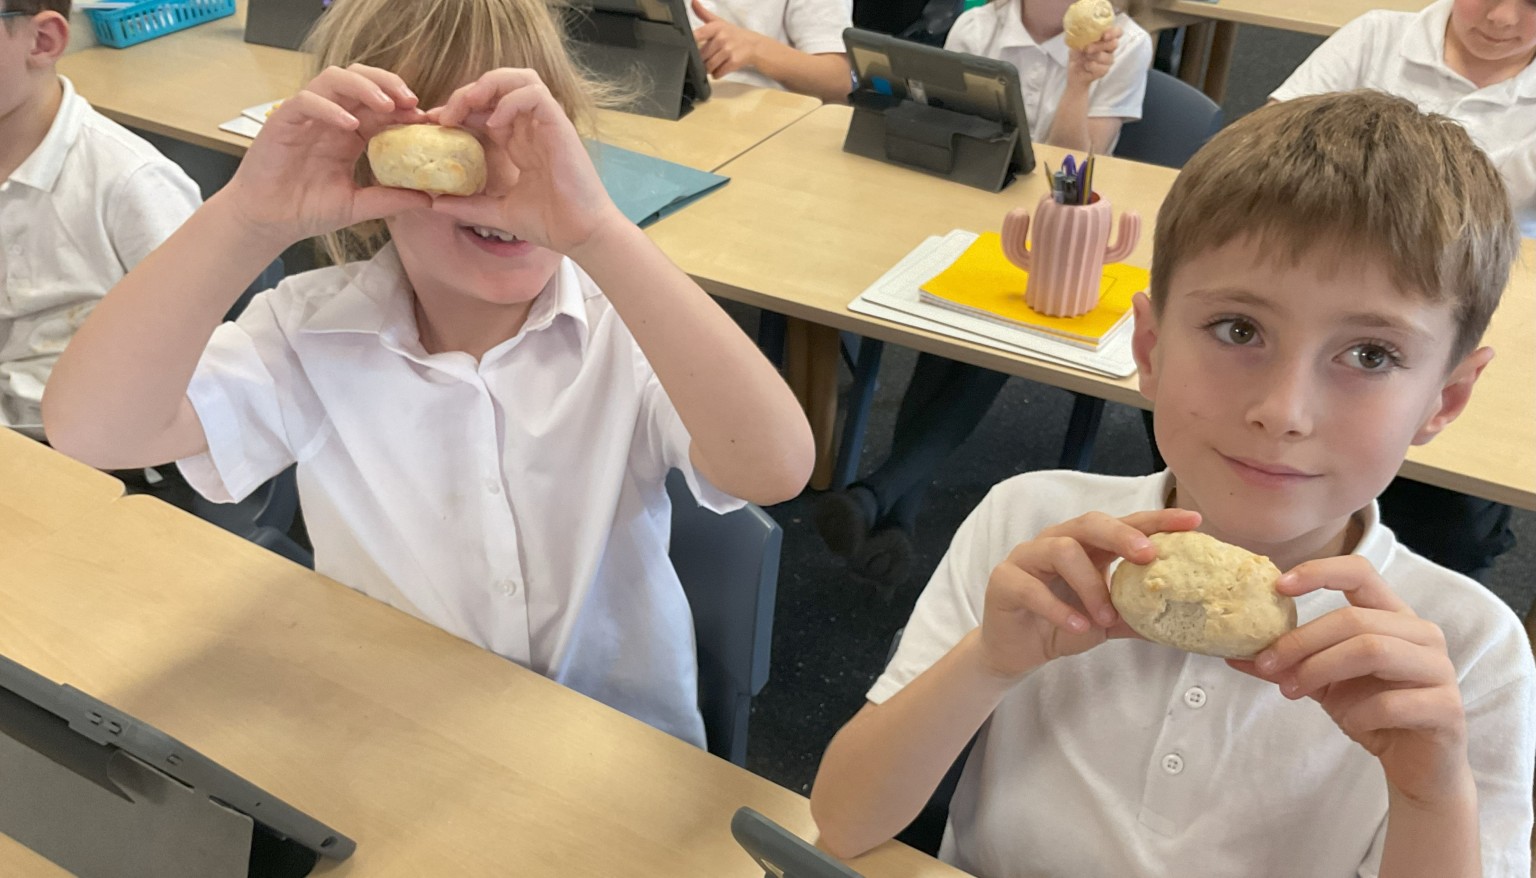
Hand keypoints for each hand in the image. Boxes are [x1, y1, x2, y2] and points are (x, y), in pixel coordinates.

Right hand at [221, 65, 431, 246]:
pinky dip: (329, 107)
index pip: (380, 105)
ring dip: (363, 86)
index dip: (404, 106)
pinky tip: (349, 124)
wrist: (269, 222)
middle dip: (389, 83)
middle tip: (412, 101)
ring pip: (335, 79)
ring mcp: (307, 116)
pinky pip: (306, 101)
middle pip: (361, 79)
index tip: (427, 118)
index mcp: (351, 133)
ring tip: (386, 105)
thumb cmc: (308, 209)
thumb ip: (390, 199)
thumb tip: (429, 199)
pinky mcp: (283, 121)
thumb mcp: (358, 205)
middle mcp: (331, 118)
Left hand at [428, 68, 625, 255]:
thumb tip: (434, 203)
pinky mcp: (560, 126)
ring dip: (489, 85)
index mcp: (520, 142)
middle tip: (446, 115)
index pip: (486, 109)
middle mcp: (532, 128)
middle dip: (468, 92)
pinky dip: (511, 101)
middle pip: (499, 85)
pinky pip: (535, 95)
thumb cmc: (550, 223)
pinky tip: (494, 123)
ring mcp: (547, 125)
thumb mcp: (499, 213)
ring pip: (520, 78)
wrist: (581, 235)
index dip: (459, 109)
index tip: (435, 124)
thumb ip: (469, 206)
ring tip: (469, 105)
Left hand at [692, 0, 762, 78]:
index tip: (687, 47)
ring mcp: (728, 50)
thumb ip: (703, 13)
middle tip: (707, 57)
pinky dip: (717, 74)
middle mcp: (722, 38)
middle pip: (701, 55)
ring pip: (708, 66)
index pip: (698, 34)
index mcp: (716, 27)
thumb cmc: (734, 34)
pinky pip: (717, 73)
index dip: (691, 42)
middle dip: (702, 60)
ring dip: (709, 68)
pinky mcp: (733, 62)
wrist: (754, 45)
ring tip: (714, 63)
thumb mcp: (719, 22)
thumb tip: (693, 2)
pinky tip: (720, 68)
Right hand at [978, 508, 1200, 678]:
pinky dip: (1058, 608)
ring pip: (1062, 550)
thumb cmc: (1061, 626)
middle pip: (1090, 523)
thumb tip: (1183, 624)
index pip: (1125, 525)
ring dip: (1090, 585)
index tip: (1192, 522)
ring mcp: (1027, 558)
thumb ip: (1136, 617)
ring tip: (1105, 617)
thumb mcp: (1106, 623)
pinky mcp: (1004, 581)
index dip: (1157, 520)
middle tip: (1149, 555)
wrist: (1016, 652)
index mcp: (1087, 546)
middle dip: (1122, 535)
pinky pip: (1032, 587)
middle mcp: (1057, 542)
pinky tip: (1076, 626)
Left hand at [1067, 27, 1120, 89]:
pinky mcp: (1104, 70)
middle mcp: (1109, 48)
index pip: (1118, 32)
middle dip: (1100, 45)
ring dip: (1094, 56)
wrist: (1073, 68)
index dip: (1114, 32)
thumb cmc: (1078, 52)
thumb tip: (1085, 31)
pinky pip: (1101, 68)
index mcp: (1106, 37)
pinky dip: (1092, 66)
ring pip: (1107, 57)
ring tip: (1085, 56)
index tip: (1105, 35)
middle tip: (1088, 48)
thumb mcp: (1078, 41)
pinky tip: (1086, 65)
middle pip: (1114, 44)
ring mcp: (1108, 60)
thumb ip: (1084, 35)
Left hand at [1228, 557, 1470, 805]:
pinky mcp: (1446, 708)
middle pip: (1354, 619)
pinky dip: (1360, 713)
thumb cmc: (1372, 712)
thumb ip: (1286, 664)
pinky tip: (1351, 723)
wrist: (1417, 767)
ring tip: (1292, 691)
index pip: (1360, 572)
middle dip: (1302, 641)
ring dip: (1321, 670)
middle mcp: (1421, 634)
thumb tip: (1232, 652)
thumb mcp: (1321, 683)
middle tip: (1268, 664)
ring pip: (1372, 650)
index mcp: (1392, 616)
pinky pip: (1392, 702)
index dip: (1319, 572)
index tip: (1277, 586)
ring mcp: (1439, 668)